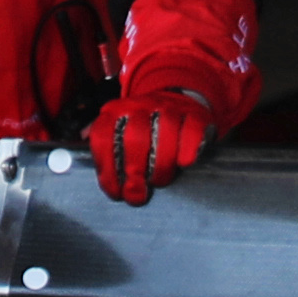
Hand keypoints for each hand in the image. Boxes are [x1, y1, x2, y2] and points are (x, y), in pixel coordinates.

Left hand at [87, 84, 215, 203]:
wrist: (176, 102)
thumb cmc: (144, 131)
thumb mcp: (119, 137)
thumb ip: (109, 156)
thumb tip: (113, 187)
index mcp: (115, 112)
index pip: (103, 138)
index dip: (107, 170)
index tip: (116, 192)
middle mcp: (139, 105)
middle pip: (134, 138)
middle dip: (135, 171)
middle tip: (138, 193)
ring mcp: (168, 106)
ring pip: (166, 132)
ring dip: (161, 165)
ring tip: (158, 182)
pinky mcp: (195, 113)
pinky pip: (192, 130)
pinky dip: (188, 150)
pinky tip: (184, 164)